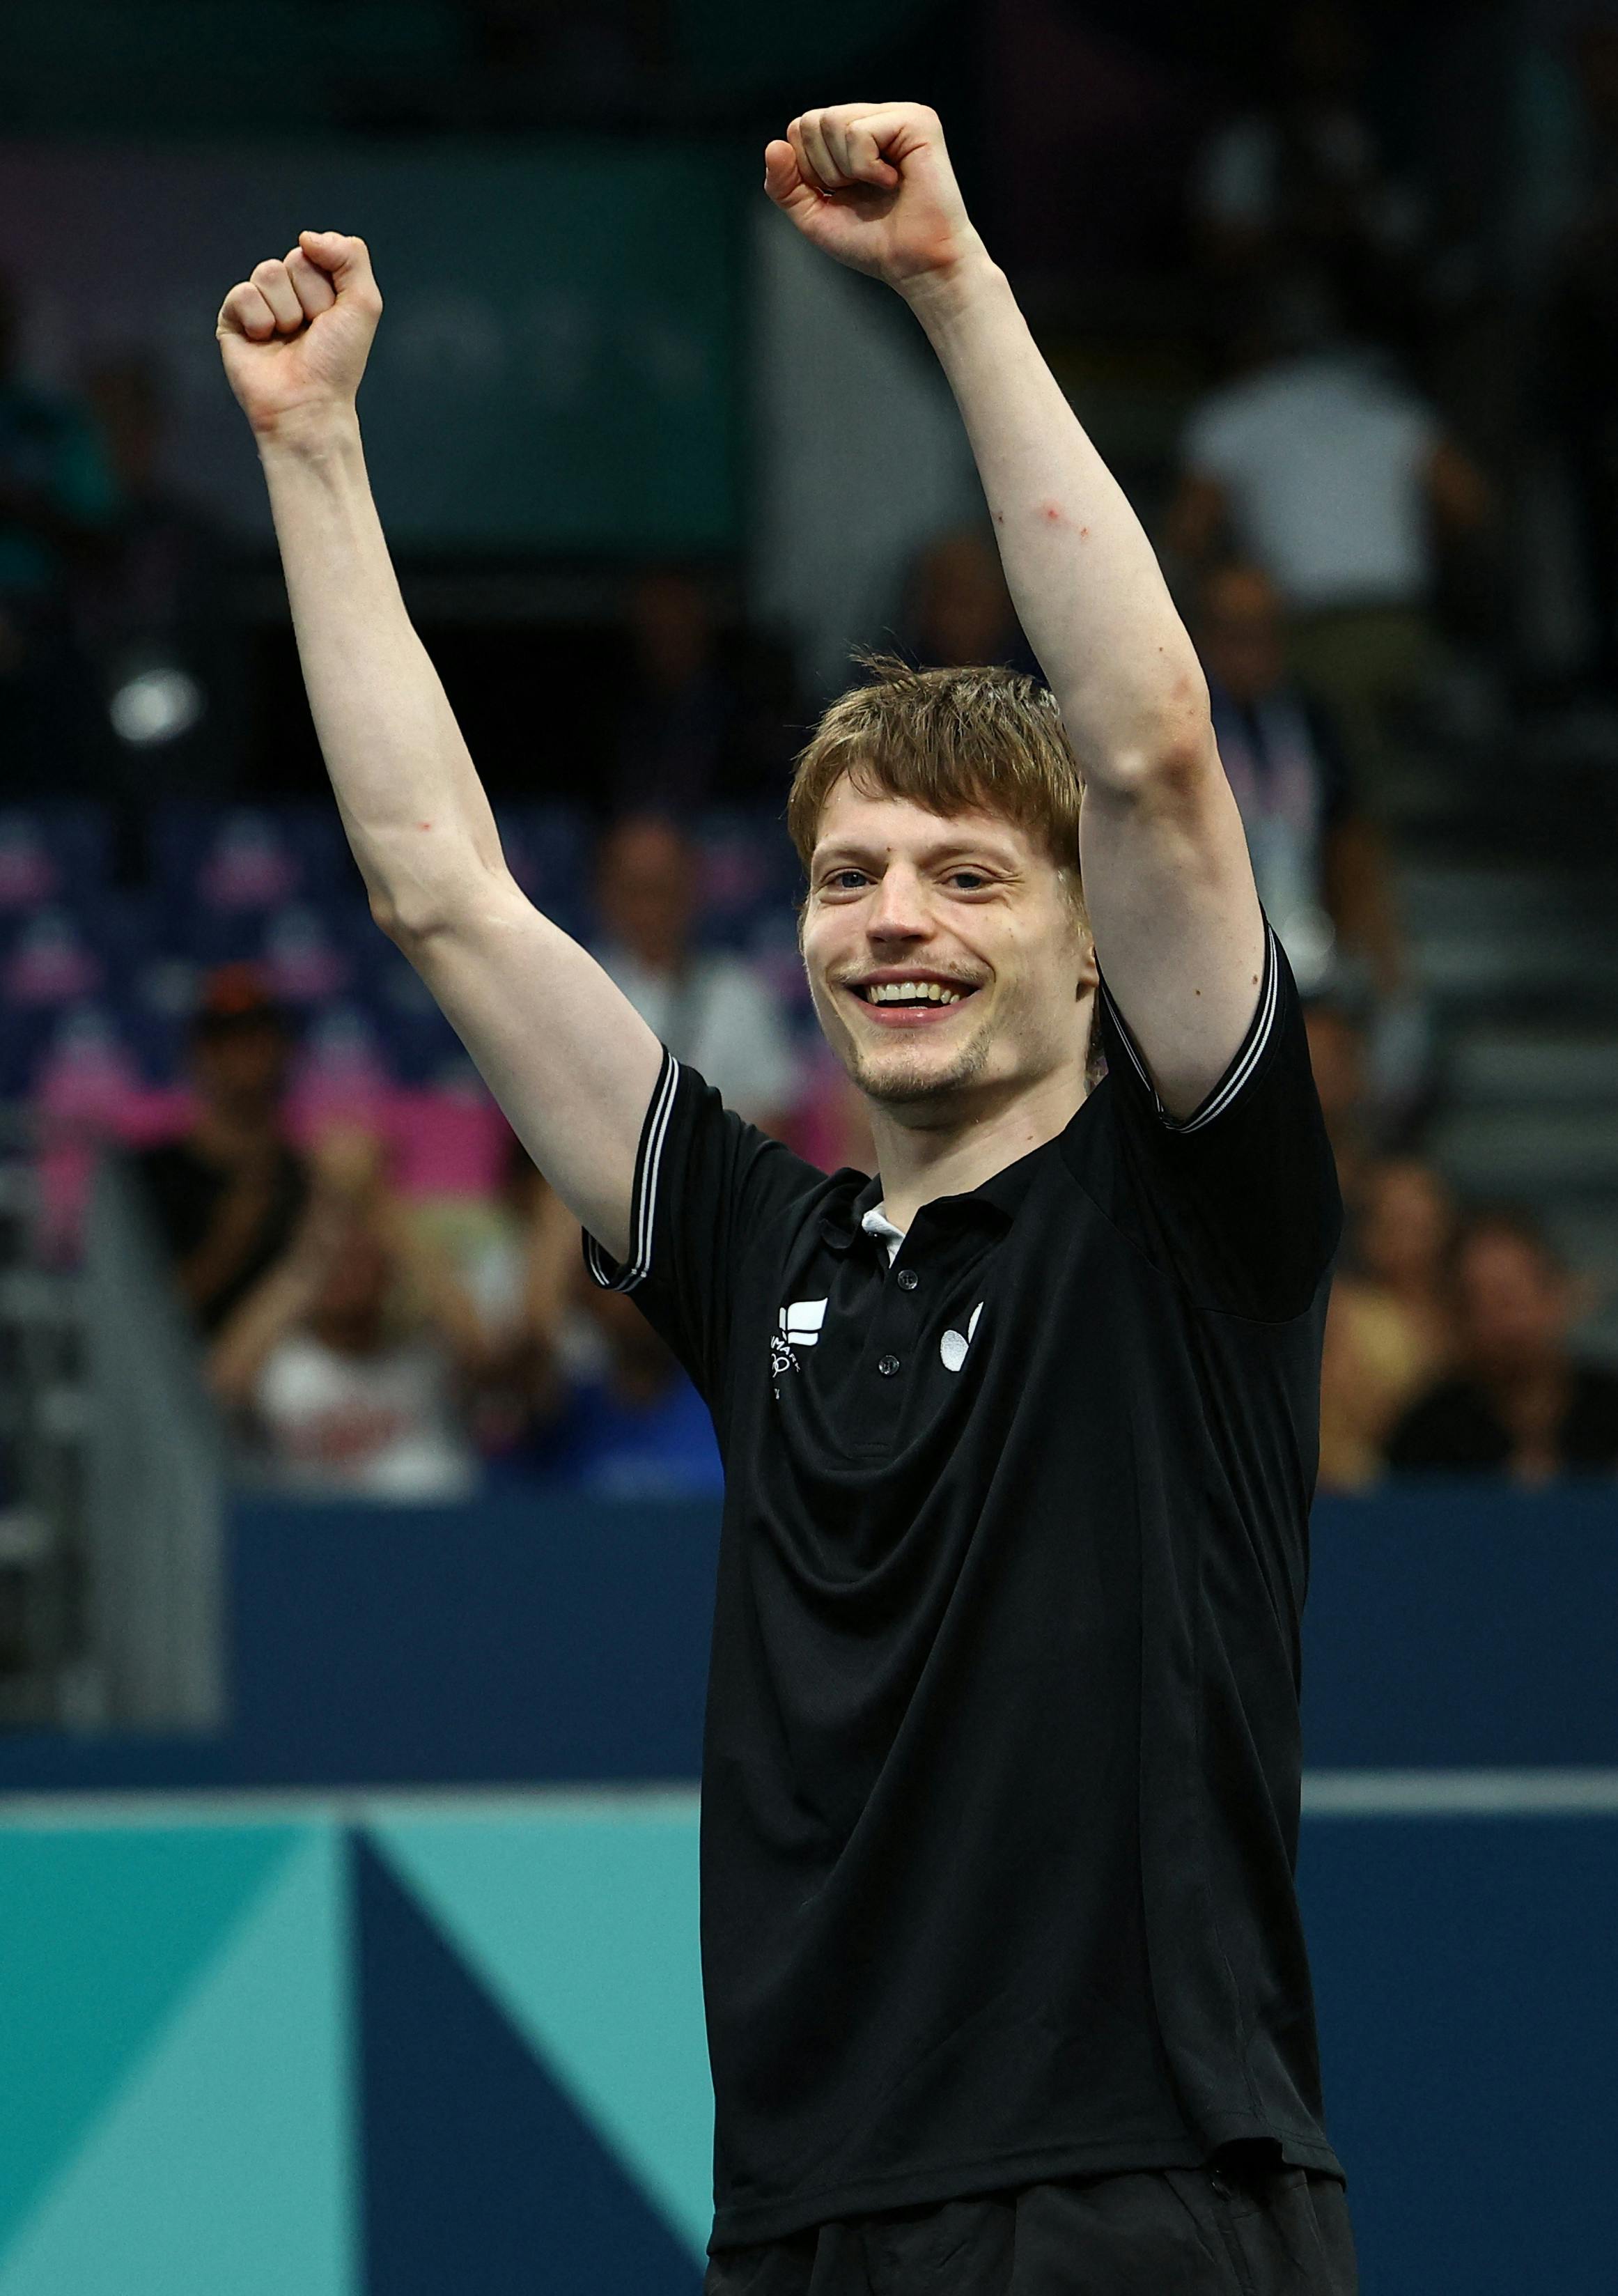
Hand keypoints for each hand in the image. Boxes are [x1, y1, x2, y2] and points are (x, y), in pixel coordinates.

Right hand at [216, 231, 380, 440]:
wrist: (308, 404)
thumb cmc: (337, 363)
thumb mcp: (363, 304)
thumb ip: (351, 256)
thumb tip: (307, 236)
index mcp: (318, 287)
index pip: (317, 253)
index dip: (329, 288)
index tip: (331, 320)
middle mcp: (288, 292)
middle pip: (294, 260)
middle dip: (309, 299)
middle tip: (310, 333)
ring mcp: (259, 304)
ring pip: (268, 272)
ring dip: (286, 312)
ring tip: (287, 339)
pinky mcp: (232, 318)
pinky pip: (243, 293)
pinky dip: (259, 320)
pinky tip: (264, 342)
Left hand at [763, 103, 983, 295]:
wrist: (916, 266)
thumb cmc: (874, 244)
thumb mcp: (814, 217)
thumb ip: (785, 185)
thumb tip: (774, 146)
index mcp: (849, 136)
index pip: (800, 129)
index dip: (807, 170)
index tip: (840, 195)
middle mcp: (872, 118)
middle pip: (811, 121)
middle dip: (825, 169)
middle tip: (861, 191)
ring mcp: (895, 116)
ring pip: (832, 122)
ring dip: (846, 169)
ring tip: (878, 186)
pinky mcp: (917, 120)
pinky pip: (860, 132)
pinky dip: (867, 168)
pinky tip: (894, 181)